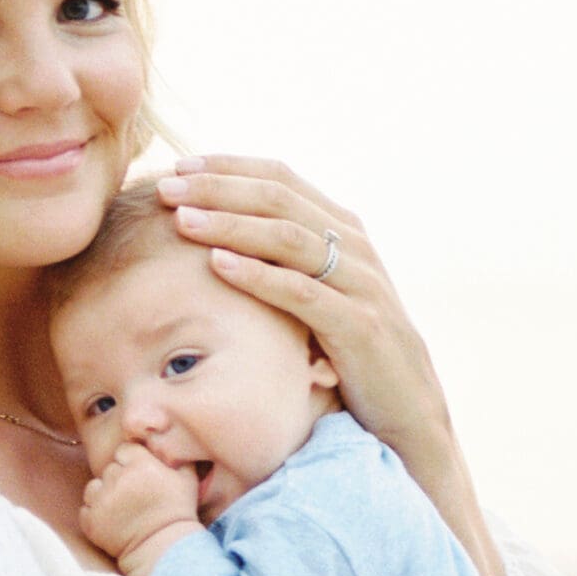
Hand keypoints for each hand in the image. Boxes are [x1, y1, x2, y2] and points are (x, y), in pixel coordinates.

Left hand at [80, 443, 198, 566]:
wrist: (164, 551)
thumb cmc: (178, 514)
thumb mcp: (187, 479)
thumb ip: (176, 454)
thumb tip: (167, 440)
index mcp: (141, 465)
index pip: (124, 450)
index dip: (132, 462)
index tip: (141, 476)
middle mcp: (119, 479)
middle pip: (109, 468)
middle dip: (119, 479)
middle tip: (134, 497)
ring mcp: (102, 501)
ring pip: (93, 487)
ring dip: (103, 495)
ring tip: (121, 510)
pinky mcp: (91, 521)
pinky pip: (85, 509)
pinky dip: (95, 515)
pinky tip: (112, 522)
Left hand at [155, 155, 450, 453]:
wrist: (407, 410)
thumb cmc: (349, 351)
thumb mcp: (321, 294)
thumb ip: (287, 261)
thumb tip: (222, 233)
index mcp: (343, 231)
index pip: (282, 180)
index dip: (230, 168)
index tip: (180, 165)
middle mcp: (354, 248)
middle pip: (280, 200)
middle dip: (219, 188)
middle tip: (168, 185)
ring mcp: (361, 285)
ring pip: (288, 238)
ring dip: (230, 224)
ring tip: (182, 218)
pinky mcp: (360, 327)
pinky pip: (302, 293)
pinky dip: (258, 275)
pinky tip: (217, 264)